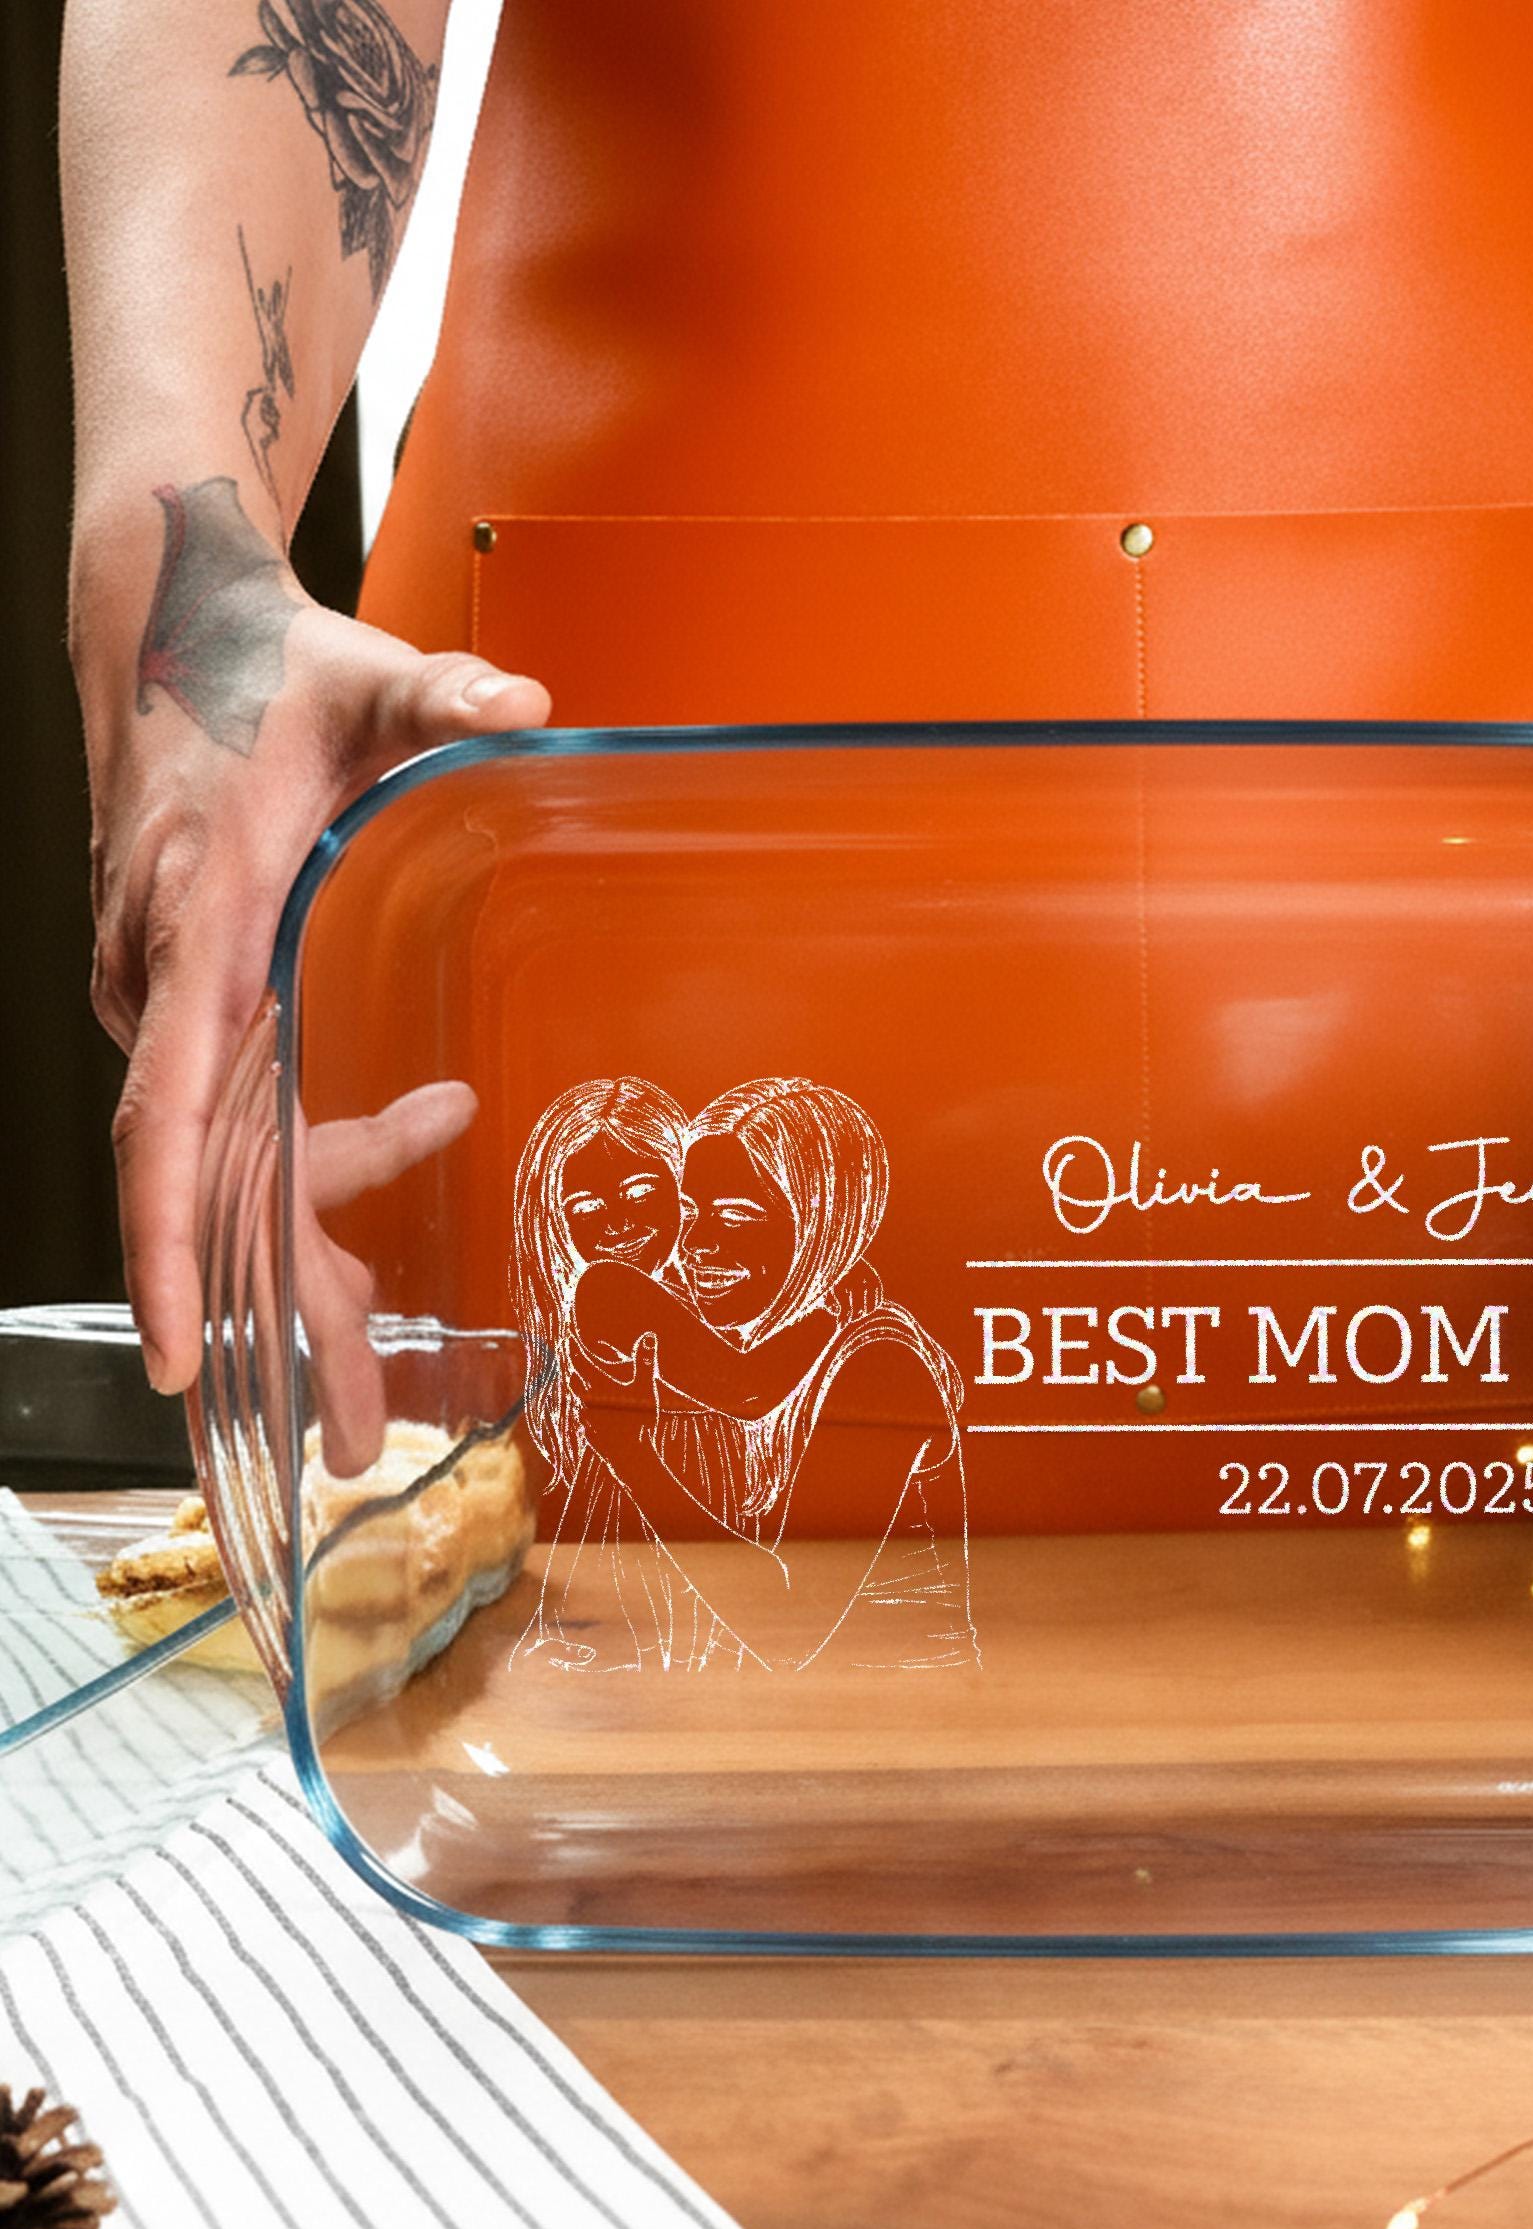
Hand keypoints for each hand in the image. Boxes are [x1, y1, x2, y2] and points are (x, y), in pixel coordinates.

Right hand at [80, 564, 549, 1394]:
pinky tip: (396, 1172)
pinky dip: (312, 1177)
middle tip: (357, 1441)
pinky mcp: (199, 1005)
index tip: (186, 1352)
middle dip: (278, 1318)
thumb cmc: (263, 671)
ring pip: (231, 1169)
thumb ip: (437, 697)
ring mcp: (180, 1005)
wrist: (175, 639)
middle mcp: (175, 989)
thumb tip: (516, 707)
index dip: (171, 1240)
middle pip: (211, 1186)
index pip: (171, 1115)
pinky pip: (243, 1123)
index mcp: (203, 927)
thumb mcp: (363, 674)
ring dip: (300, 1274)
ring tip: (372, 1394)